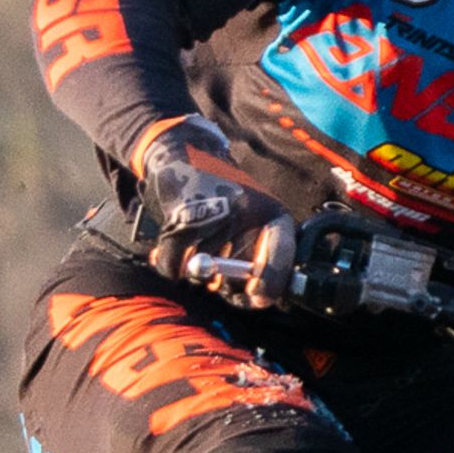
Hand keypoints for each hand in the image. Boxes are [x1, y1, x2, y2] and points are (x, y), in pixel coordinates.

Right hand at [134, 116, 295, 305]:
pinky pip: (174, 266)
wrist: (184, 153)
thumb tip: (257, 299)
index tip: (260, 298)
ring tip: (198, 248)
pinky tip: (174, 251)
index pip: (282, 256)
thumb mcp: (253, 217)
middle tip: (221, 281)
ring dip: (196, 271)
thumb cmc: (222, 191)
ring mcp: (214, 216)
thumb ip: (257, 255)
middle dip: (227, 287)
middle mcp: (247, 213)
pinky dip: (170, 264)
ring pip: (203, 275)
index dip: (272, 284)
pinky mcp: (182, 220)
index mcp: (272, 213)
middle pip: (239, 277)